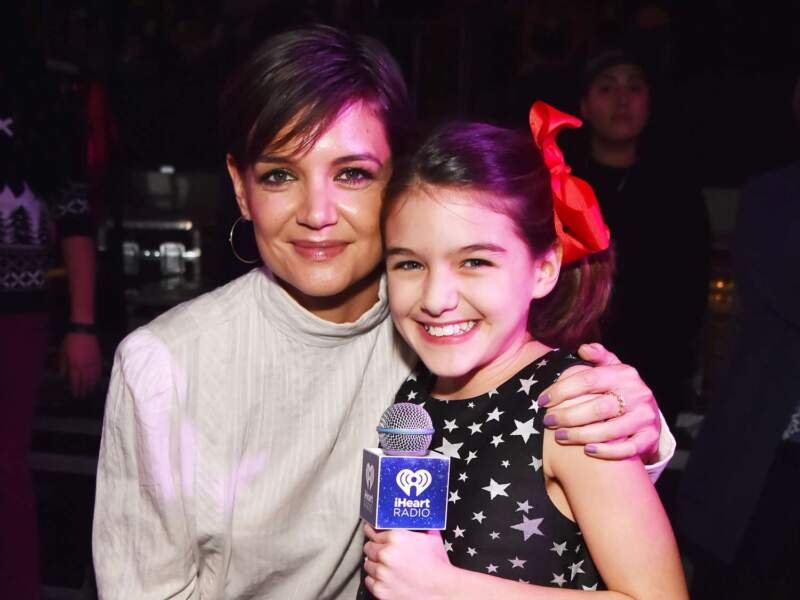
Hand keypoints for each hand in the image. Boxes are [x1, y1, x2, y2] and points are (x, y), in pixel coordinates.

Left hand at [61, 332, 101, 397]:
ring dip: (92, 385)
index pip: (76, 380)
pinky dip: (97, 376)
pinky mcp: (98, 358)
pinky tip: (97, 380)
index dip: (76, 389)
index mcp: (74, 365)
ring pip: (93, 377)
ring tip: (91, 391)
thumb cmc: (70, 341)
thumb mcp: (62, 353)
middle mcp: (84, 366)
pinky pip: (98, 370)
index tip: (76, 395)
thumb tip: (64, 376)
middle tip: (83, 396)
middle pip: (85, 381)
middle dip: (84, 389)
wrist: (83, 331)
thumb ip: (63, 365)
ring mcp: (92, 362)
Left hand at [363, 524, 453, 599]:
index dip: (373, 533)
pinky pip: (369, 581)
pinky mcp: (381, 589)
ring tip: (386, 567)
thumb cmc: (438, 565)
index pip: (373, 532)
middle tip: (382, 553)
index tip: (371, 534)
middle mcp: (386, 554)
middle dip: (374, 549)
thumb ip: (419, 528)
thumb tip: (418, 522)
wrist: (442, 589)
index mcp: (396, 538)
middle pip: (368, 547)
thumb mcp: (431, 538)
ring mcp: (382, 573)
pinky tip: (385, 578)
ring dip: (375, 564)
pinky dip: (375, 579)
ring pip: (367, 564)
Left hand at [538, 343, 660, 462]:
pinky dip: (606, 451)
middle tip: (548, 421)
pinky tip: (587, 450)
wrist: (649, 414)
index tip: (542, 400)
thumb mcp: (613, 368)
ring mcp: (645, 417)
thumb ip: (599, 357)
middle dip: (568, 416)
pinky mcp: (650, 438)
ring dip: (581, 435)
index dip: (562, 390)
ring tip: (560, 436)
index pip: (589, 380)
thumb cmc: (621, 390)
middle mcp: (638, 394)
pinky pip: (627, 449)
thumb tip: (583, 349)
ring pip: (610, 430)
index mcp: (624, 375)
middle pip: (598, 408)